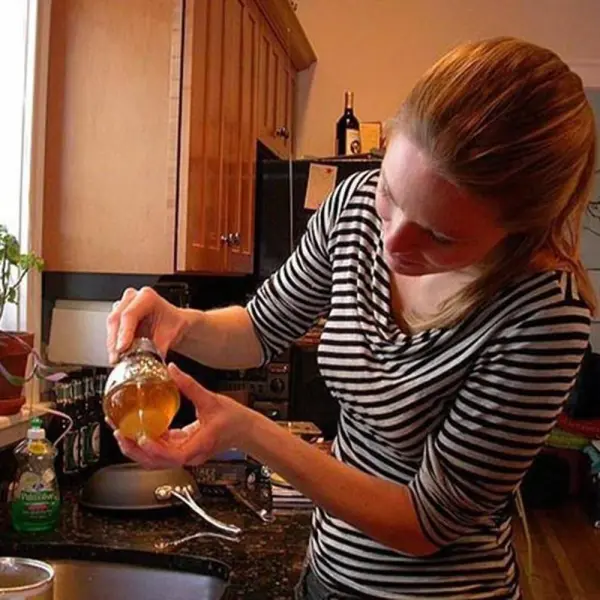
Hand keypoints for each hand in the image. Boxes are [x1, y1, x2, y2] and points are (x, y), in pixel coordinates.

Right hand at [106, 287, 189, 363]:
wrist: (173, 324)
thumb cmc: (173, 324)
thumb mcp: (169, 336)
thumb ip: (158, 348)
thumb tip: (150, 361)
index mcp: (147, 297)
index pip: (130, 314)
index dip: (124, 333)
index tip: (122, 348)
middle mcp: (132, 298)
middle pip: (116, 319)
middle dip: (114, 341)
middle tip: (116, 357)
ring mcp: (123, 305)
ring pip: (111, 325)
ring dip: (112, 343)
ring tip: (116, 359)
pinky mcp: (118, 315)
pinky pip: (111, 329)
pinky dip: (113, 343)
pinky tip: (117, 354)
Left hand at [112, 364, 253, 468]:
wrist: (245, 430)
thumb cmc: (234, 421)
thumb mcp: (211, 399)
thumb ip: (189, 385)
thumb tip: (172, 370)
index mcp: (198, 445)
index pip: (173, 456)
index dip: (154, 450)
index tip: (141, 438)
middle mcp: (190, 454)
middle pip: (156, 462)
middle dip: (135, 450)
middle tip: (120, 432)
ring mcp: (185, 454)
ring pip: (155, 460)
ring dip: (137, 448)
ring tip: (122, 432)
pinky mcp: (183, 449)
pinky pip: (160, 452)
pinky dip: (147, 444)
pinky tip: (139, 430)